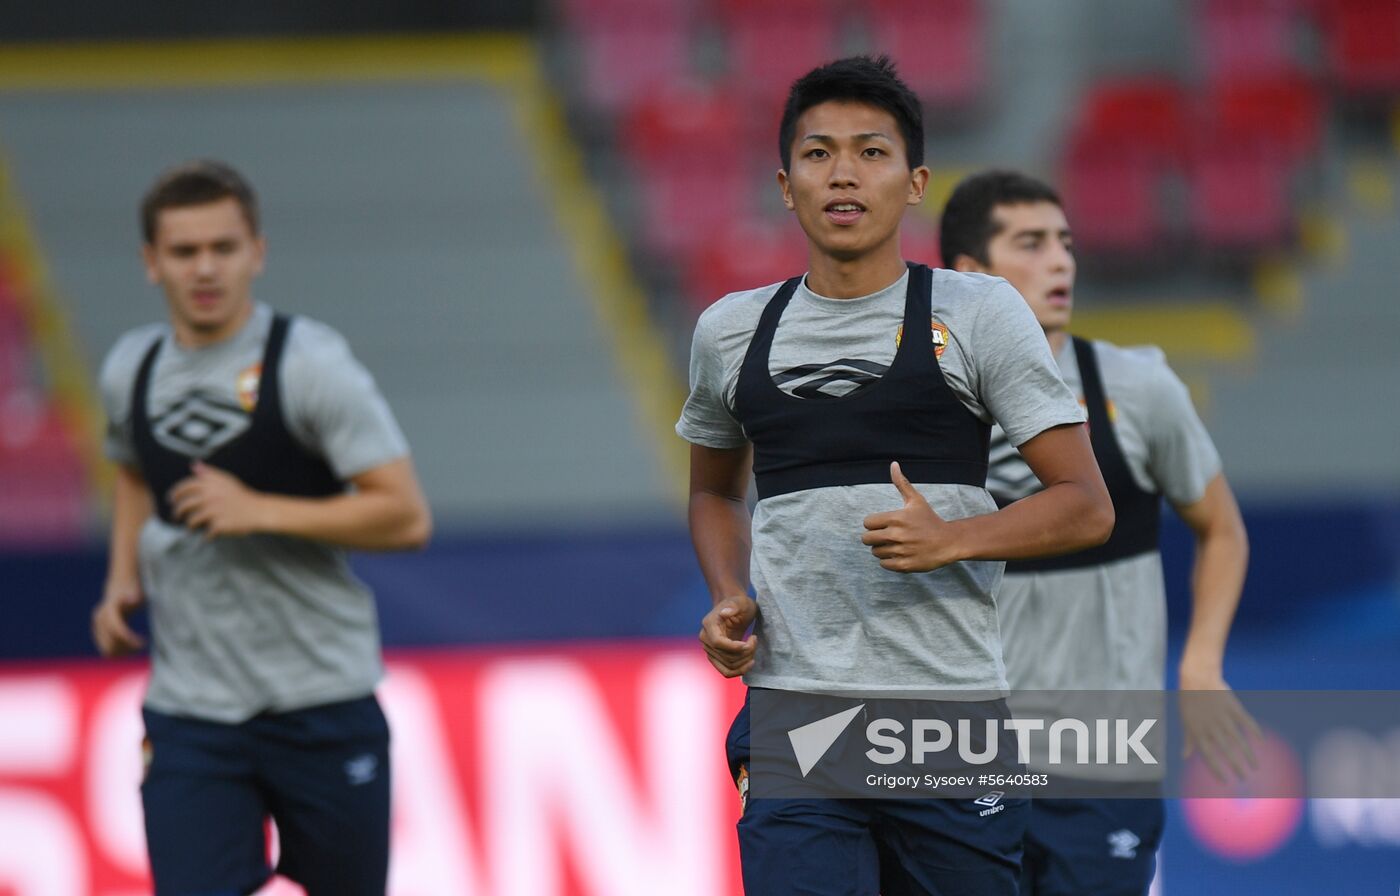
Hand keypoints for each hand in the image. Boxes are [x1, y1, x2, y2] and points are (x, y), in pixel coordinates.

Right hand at [91, 581, 145, 656]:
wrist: (122, 583)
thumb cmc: (134, 589)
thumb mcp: (138, 593)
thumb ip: (135, 598)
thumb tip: (132, 600)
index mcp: (109, 610)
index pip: (117, 631)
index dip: (130, 640)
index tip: (144, 643)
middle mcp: (99, 619)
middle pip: (110, 644)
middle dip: (126, 648)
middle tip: (142, 644)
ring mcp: (97, 626)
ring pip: (107, 649)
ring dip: (123, 651)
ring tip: (138, 644)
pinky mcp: (98, 631)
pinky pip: (106, 648)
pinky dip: (119, 650)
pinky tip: (132, 644)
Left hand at [168, 461, 268, 537]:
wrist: (258, 510)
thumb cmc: (241, 495)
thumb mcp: (226, 480)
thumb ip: (209, 473)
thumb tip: (194, 465)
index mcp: (211, 485)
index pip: (185, 487)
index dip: (175, 493)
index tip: (171, 499)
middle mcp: (210, 496)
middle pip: (185, 505)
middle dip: (178, 512)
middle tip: (177, 516)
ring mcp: (214, 511)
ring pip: (192, 520)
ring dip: (189, 525)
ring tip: (190, 528)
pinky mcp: (219, 524)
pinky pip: (206, 532)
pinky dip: (205, 537)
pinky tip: (206, 538)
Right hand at [699, 595, 757, 677]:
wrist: (735, 609)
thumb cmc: (739, 604)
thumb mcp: (740, 602)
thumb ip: (733, 606)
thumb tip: (725, 613)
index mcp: (709, 624)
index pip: (717, 642)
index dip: (734, 647)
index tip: (748, 643)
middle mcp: (705, 638)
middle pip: (725, 656)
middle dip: (745, 652)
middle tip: (755, 640)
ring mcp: (710, 650)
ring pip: (728, 666)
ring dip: (745, 661)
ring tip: (753, 647)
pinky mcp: (716, 658)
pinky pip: (726, 671)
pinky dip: (739, 671)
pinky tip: (750, 662)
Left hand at [861, 462, 959, 571]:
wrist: (949, 542)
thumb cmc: (930, 520)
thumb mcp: (916, 500)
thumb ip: (902, 483)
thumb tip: (893, 464)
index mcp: (896, 518)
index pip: (867, 523)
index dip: (873, 524)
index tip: (884, 524)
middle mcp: (897, 535)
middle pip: (866, 539)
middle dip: (874, 537)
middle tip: (887, 536)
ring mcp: (901, 551)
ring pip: (875, 552)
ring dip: (882, 549)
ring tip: (896, 545)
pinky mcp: (904, 565)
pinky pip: (884, 564)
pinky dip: (889, 561)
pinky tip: (901, 554)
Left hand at [1179, 663, 1260, 782]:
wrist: (1197, 676)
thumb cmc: (1189, 700)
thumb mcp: (1185, 720)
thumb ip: (1188, 740)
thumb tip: (1184, 757)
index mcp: (1197, 730)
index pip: (1208, 754)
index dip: (1216, 768)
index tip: (1226, 782)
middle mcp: (1211, 726)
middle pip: (1225, 750)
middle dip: (1235, 766)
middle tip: (1245, 779)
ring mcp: (1223, 716)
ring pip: (1238, 739)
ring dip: (1247, 754)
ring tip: (1255, 767)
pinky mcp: (1233, 706)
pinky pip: (1245, 721)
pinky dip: (1254, 730)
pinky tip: (1261, 741)